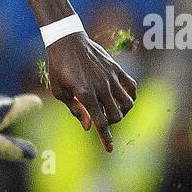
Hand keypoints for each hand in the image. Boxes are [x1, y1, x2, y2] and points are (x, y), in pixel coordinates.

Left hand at [45, 32, 135, 150]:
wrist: (68, 41)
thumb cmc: (59, 68)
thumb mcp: (59, 92)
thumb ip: (75, 110)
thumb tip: (89, 126)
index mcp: (85, 95)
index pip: (100, 122)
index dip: (105, 138)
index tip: (109, 149)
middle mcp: (101, 87)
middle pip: (116, 115)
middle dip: (110, 123)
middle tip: (101, 119)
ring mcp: (111, 77)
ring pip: (127, 104)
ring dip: (122, 112)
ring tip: (111, 109)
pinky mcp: (117, 69)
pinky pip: (132, 87)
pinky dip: (131, 96)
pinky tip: (124, 99)